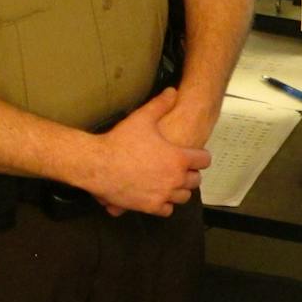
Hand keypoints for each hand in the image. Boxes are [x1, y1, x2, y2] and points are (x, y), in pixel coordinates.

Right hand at [87, 87, 209, 214]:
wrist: (97, 165)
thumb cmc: (120, 142)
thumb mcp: (142, 119)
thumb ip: (160, 104)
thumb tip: (172, 91)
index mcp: (178, 158)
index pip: (204, 160)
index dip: (200, 156)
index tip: (194, 155)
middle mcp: (175, 179)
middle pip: (195, 180)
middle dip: (190, 173)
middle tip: (180, 168)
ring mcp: (163, 195)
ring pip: (183, 197)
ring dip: (179, 189)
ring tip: (170, 182)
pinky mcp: (150, 207)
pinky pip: (167, 210)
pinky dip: (165, 204)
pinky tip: (158, 195)